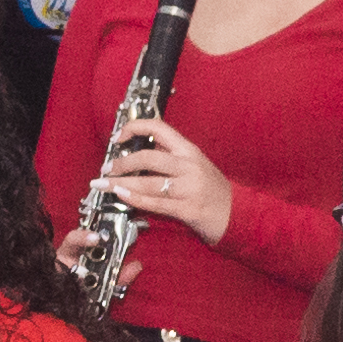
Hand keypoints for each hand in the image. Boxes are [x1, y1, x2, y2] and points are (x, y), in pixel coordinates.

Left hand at [96, 114, 241, 249]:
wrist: (238, 214)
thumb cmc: (213, 190)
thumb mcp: (195, 164)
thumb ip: (170, 156)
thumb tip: (136, 153)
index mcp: (189, 150)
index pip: (159, 128)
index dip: (134, 128)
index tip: (118, 136)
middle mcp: (189, 165)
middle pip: (148, 157)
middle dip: (122, 162)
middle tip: (107, 168)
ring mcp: (189, 187)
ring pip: (148, 182)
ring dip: (121, 183)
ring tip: (104, 185)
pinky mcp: (188, 209)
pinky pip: (156, 203)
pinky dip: (135, 199)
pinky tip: (122, 196)